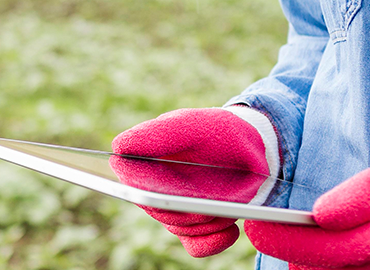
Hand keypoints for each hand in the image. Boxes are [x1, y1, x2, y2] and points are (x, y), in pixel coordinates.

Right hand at [110, 107, 276, 256]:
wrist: (251, 145)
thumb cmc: (215, 130)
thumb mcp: (189, 125)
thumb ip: (155, 134)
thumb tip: (118, 148)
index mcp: (144, 160)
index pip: (131, 182)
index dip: (147, 188)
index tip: (171, 189)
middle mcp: (155, 187)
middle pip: (159, 210)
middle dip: (187, 205)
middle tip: (213, 194)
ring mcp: (176, 210)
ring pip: (180, 227)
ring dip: (206, 217)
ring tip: (228, 203)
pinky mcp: (196, 227)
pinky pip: (195, 246)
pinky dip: (211, 241)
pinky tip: (230, 230)